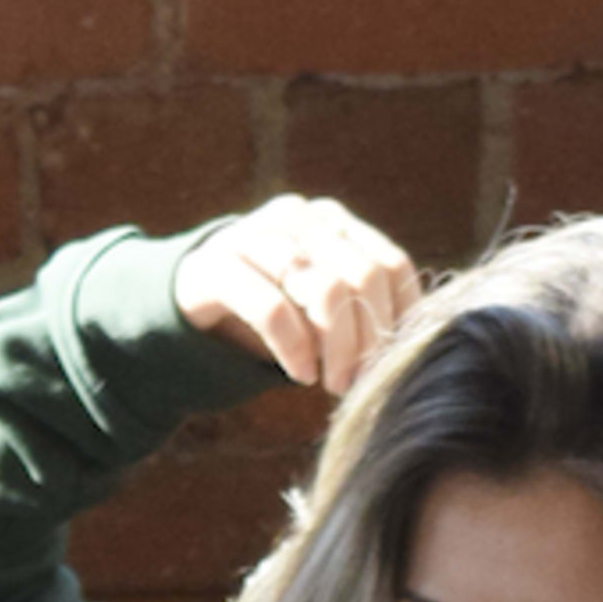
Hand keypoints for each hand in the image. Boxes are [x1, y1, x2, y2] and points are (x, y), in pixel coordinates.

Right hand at [174, 197, 426, 397]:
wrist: (188, 299)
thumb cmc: (268, 308)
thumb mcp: (318, 302)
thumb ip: (359, 306)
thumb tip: (415, 343)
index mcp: (332, 221)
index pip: (389, 264)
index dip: (398, 319)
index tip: (391, 362)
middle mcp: (298, 218)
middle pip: (362, 277)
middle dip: (367, 339)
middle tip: (356, 381)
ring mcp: (255, 235)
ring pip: (325, 290)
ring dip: (336, 350)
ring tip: (330, 383)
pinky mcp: (217, 266)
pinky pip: (274, 309)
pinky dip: (295, 350)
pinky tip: (299, 374)